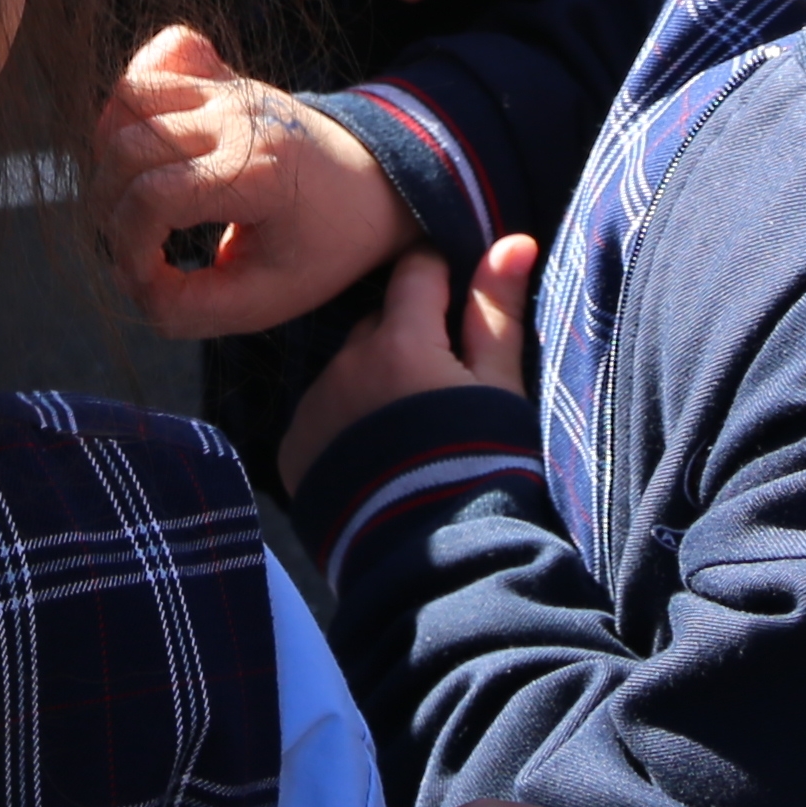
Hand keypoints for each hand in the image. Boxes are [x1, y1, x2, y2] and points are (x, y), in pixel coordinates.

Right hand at [93, 25, 411, 335]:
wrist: (377, 187)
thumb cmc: (325, 248)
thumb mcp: (267, 301)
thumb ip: (189, 308)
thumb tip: (128, 282)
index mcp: (259, 173)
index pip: (154, 197)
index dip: (127, 246)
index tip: (143, 277)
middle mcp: (240, 119)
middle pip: (128, 147)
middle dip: (109, 207)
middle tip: (132, 245)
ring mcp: (231, 88)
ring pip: (131, 96)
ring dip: (110, 154)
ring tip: (130, 198)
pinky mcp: (226, 75)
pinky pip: (162, 54)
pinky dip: (137, 91)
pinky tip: (148, 138)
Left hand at [280, 233, 538, 481]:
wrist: (437, 567)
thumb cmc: (481, 469)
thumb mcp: (500, 389)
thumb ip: (497, 311)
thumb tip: (512, 239)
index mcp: (398, 340)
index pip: (416, 272)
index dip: (441, 279)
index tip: (458, 302)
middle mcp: (344, 363)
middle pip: (378, 325)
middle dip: (407, 340)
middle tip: (440, 386)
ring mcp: (312, 408)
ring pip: (347, 372)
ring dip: (372, 384)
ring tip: (406, 432)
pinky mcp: (292, 451)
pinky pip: (320, 416)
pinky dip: (343, 424)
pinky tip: (373, 457)